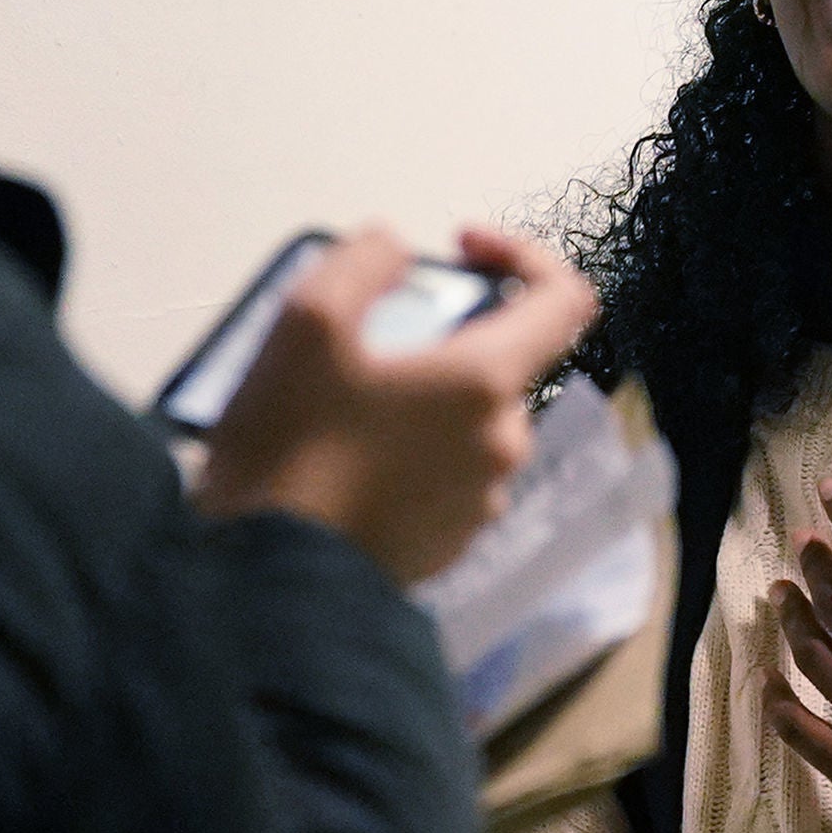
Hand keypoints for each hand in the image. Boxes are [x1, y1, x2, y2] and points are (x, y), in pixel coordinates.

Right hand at [193, 227, 596, 586]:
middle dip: (440, 337)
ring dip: (421, 400)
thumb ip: (361, 259)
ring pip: (466, 423)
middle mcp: (500, 446)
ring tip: (342, 406)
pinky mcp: (447, 547)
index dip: (522, 256)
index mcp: (485, 384)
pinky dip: (409, 453)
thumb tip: (392, 250)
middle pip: (497, 364)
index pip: (564, 299)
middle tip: (365, 341)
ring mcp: (478, 504)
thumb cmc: (289, 453)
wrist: (267, 582)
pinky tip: (345, 460)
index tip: (459, 251)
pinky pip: (443, 477)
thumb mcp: (305, 321)